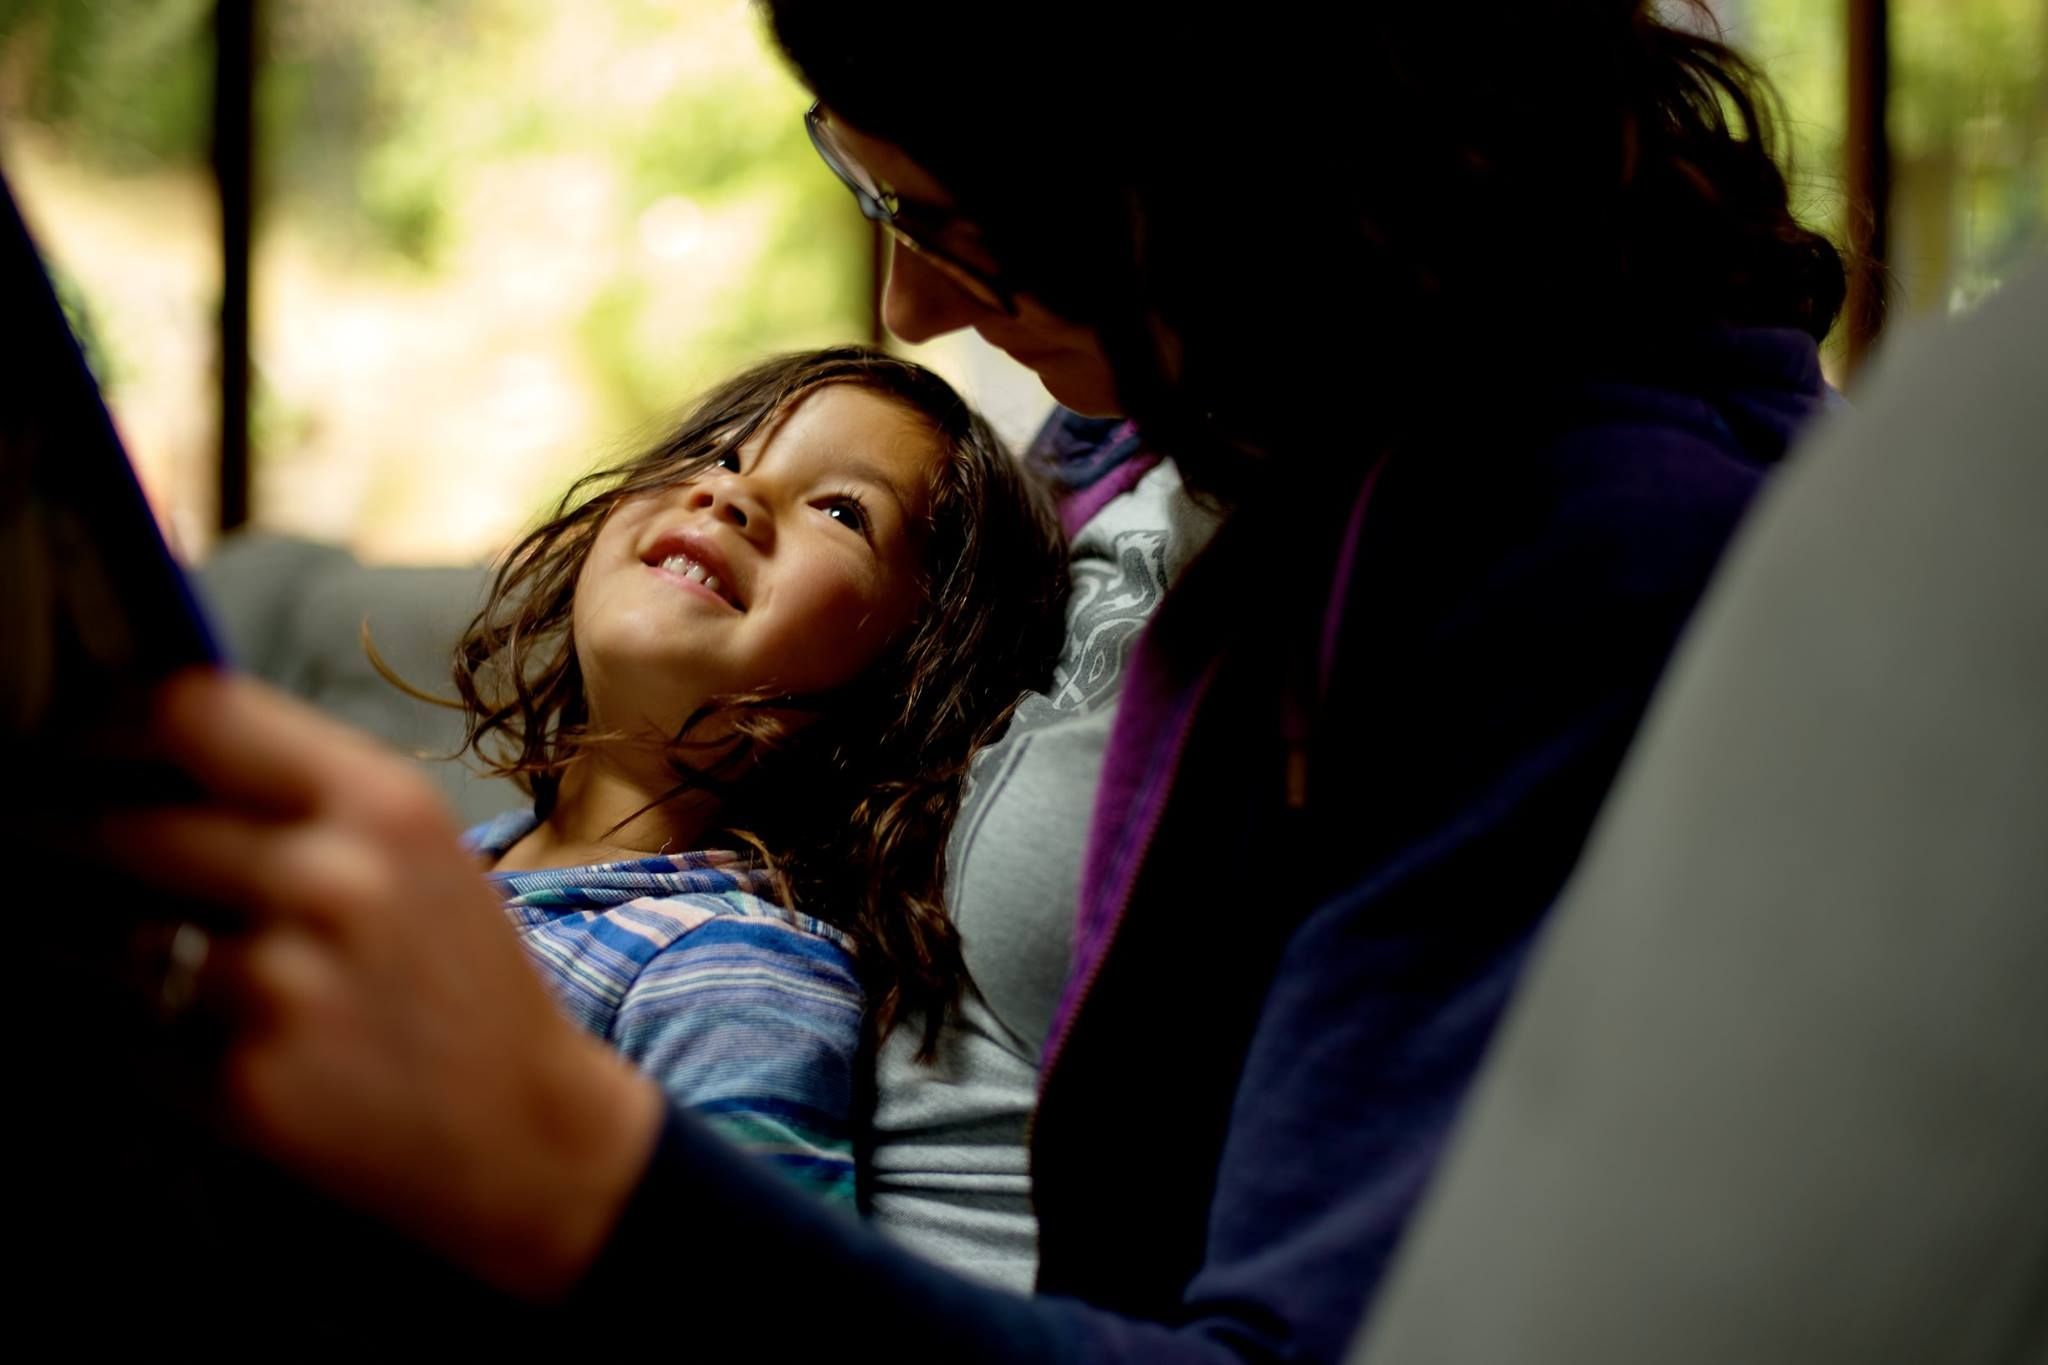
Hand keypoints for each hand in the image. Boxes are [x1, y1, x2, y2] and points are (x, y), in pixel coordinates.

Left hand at [106, 669, 663, 1298]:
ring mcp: (289, 986)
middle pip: (128, 827)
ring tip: (144, 963)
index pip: (192, 713)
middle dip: (77, 849)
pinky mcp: (249, 1084)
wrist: (528, 1133)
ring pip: (115, 938)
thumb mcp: (419, 851)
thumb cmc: (460, 980)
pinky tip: (185, 1041)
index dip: (112, 731)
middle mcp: (337, 881)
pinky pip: (129, 1036)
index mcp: (384, 803)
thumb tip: (146, 744)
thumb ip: (301, 792)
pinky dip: (132, 1038)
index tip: (77, 755)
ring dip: (106, 950)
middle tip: (57, 863)